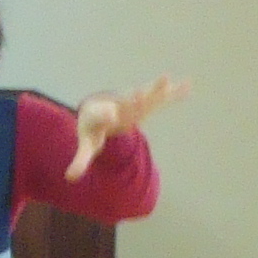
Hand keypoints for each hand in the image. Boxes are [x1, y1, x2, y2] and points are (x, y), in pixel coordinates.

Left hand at [66, 75, 189, 180]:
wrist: (98, 109)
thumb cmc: (93, 128)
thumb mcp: (86, 144)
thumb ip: (80, 159)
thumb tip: (69, 177)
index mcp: (102, 113)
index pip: (103, 113)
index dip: (106, 114)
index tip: (110, 113)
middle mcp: (119, 104)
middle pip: (127, 100)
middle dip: (134, 97)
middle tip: (139, 91)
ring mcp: (134, 102)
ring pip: (146, 95)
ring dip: (156, 88)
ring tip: (167, 79)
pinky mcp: (146, 103)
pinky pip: (161, 98)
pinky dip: (175, 92)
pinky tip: (189, 85)